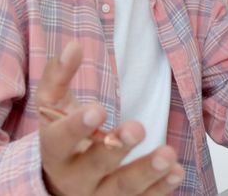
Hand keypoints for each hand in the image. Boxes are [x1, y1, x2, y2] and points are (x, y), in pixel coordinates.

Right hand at [38, 42, 184, 194]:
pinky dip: (159, 189)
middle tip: (137, 129)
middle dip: (117, 148)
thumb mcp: (52, 105)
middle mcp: (74, 178)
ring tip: (167, 155)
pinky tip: (175, 173)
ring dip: (145, 172)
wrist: (62, 182)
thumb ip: (60, 74)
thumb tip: (73, 46)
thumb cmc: (61, 137)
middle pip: (95, 166)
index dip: (77, 126)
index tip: (97, 110)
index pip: (60, 140)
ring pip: (120, 190)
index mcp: (54, 151)